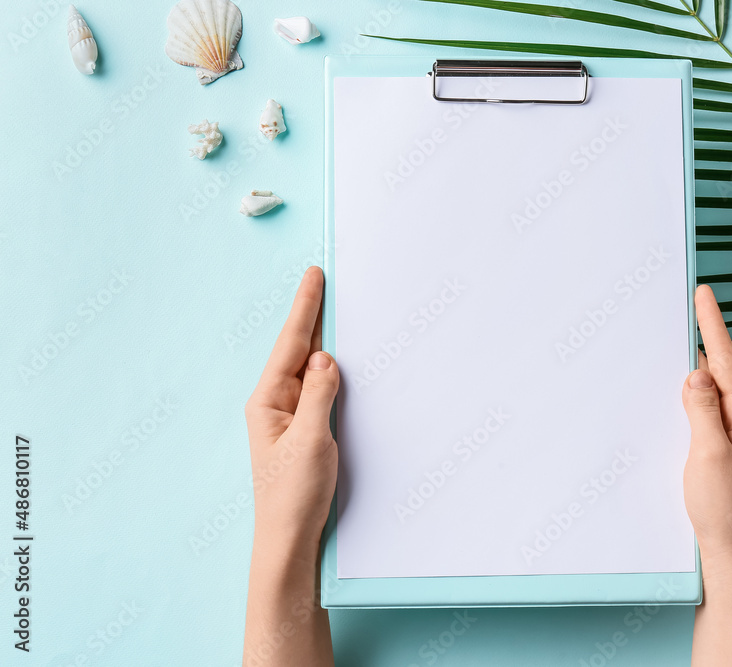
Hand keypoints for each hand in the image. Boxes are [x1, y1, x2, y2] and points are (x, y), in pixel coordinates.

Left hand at [244, 266, 339, 547]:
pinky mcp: (306, 429)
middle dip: (312, 315)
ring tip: (333, 308)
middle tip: (323, 280)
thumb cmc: (292, 495)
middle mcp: (276, 403)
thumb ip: (318, 395)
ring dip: (322, 338)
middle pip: (298, 348)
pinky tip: (339, 357)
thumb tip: (325, 357)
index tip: (314, 276)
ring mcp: (290, 416)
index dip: (305, 308)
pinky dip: (331, 368)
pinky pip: (319, 388)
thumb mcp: (310, 441)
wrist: (289, 539)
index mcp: (268, 401)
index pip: (291, 344)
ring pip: (309, 366)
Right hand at [682, 285, 731, 572]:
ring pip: (712, 392)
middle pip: (721, 372)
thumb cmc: (724, 512)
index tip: (704, 294)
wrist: (731, 555)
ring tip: (678, 340)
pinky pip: (704, 413)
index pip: (726, 363)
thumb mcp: (708, 457)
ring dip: (696, 368)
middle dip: (704, 339)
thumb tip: (697, 374)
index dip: (712, 327)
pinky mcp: (721, 452)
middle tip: (688, 307)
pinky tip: (677, 392)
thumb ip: (702, 412)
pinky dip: (690, 398)